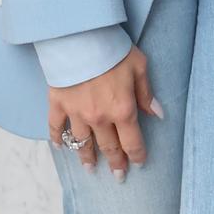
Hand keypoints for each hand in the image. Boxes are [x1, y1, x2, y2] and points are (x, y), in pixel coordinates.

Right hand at [48, 48, 160, 178]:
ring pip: (83, 143)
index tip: (139, 163)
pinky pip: (56, 127)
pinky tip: (60, 148)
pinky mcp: (58, 104)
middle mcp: (100, 118)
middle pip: (109, 147)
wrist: (79, 38)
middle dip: (116, 163)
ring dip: (87, 158)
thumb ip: (146, 93)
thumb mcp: (139, 67)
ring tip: (90, 168)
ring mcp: (77, 114)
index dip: (137, 156)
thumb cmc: (113, 50)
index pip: (133, 142)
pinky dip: (58, 139)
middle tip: (118, 176)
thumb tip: (157, 114)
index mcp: (123, 111)